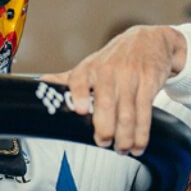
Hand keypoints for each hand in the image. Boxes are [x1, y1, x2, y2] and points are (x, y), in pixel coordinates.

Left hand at [41, 25, 186, 155]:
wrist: (150, 41)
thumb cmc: (116, 58)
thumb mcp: (90, 64)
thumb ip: (67, 79)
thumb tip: (39, 84)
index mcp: (89, 69)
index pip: (79, 80)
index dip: (78, 94)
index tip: (79, 110)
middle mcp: (108, 71)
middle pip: (106, 102)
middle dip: (105, 127)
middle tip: (104, 142)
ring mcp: (130, 76)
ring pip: (127, 112)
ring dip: (125, 135)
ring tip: (122, 149)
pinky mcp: (149, 82)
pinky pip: (145, 111)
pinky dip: (142, 132)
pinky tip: (138, 144)